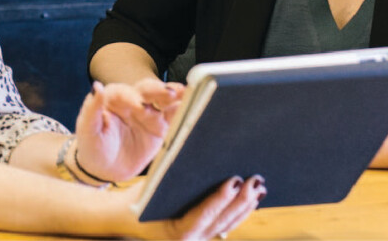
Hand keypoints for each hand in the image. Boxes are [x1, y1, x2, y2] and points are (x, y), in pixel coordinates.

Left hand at [73, 78, 184, 181]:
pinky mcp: (161, 126)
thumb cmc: (93, 147)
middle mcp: (133, 101)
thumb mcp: (87, 130)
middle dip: (158, 90)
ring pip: (163, 100)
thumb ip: (91, 109)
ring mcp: (149, 113)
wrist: (105, 169)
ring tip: (187, 93)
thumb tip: (96, 86)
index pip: (123, 92)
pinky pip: (174, 115)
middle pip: (147, 90)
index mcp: (113, 98)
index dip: (131, 97)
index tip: (138, 106)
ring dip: (175, 96)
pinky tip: (195, 105)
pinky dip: (184, 110)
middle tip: (170, 93)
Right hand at [137, 175, 266, 239]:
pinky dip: (240, 211)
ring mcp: (200, 240)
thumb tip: (196, 155)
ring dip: (246, 206)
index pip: (202, 216)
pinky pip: (226, 225)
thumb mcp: (151, 187)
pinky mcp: (205, 235)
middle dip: (241, 201)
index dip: (220, 199)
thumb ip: (172, 178)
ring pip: (228, 224)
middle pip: (221, 221)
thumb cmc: (139, 199)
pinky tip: (252, 199)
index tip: (235, 182)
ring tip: (259, 187)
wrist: (128, 218)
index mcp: (176, 233)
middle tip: (255, 180)